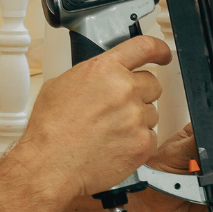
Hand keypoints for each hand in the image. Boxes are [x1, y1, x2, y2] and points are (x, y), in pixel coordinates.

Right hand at [11, 35, 171, 203]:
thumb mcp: (60, 85)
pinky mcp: (142, 142)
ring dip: (137, 120)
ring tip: (110, 132)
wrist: (50, 165)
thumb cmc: (50, 130)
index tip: (162, 54)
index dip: (158, 49)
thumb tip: (99, 77)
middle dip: (140, 95)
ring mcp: (135, 117)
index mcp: (103, 69)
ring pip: (151, 113)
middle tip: (119, 109)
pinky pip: (150, 137)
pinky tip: (115, 147)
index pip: (144, 47)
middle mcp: (124, 89)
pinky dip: (137, 143)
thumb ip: (90, 76)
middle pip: (152, 84)